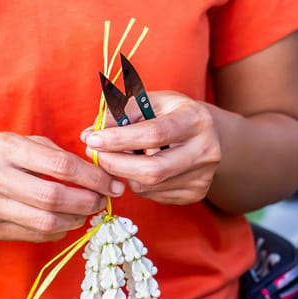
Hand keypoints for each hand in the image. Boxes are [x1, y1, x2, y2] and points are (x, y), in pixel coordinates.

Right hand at [0, 132, 123, 241]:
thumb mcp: (15, 143)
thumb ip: (52, 154)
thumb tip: (95, 171)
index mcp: (5, 148)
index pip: (60, 166)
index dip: (93, 177)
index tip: (112, 183)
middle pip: (54, 198)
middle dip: (88, 202)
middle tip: (103, 200)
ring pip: (46, 222)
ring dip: (76, 219)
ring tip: (87, 211)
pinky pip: (35, 235)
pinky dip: (59, 230)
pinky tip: (67, 221)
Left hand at [82, 91, 221, 204]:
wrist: (208, 135)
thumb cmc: (172, 114)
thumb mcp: (150, 102)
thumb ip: (120, 114)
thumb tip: (88, 135)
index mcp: (196, 120)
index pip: (154, 134)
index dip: (119, 139)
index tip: (93, 139)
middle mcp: (206, 150)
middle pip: (153, 170)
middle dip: (116, 164)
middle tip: (95, 155)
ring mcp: (203, 177)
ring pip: (149, 186)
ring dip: (125, 174)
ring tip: (121, 157)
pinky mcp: (196, 194)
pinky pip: (154, 196)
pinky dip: (138, 183)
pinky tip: (140, 168)